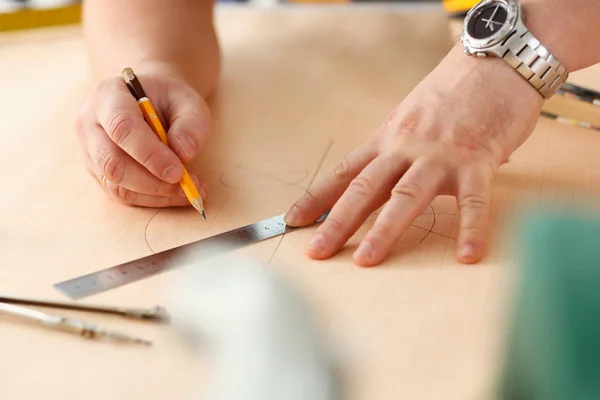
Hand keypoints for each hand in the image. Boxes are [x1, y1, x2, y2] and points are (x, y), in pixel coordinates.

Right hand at [75, 67, 210, 206]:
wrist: (152, 101)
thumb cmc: (169, 100)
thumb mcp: (188, 102)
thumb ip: (191, 124)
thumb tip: (184, 154)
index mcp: (108, 96)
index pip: (121, 127)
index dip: (150, 154)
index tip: (178, 171)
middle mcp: (90, 125)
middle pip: (112, 162)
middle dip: (152, 181)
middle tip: (188, 186)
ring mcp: (91, 152)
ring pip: (116, 184)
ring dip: (156, 194)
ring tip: (190, 191)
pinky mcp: (99, 173)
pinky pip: (122, 194)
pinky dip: (153, 199)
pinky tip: (177, 194)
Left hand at [284, 44, 543, 265]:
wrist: (495, 61)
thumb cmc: (453, 92)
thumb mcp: (411, 116)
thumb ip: (398, 148)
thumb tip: (386, 177)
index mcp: (387, 138)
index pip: (346, 172)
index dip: (317, 197)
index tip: (292, 220)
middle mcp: (406, 147)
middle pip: (365, 188)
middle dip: (337, 221)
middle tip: (317, 251)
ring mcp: (440, 154)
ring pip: (406, 196)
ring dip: (384, 230)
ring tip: (366, 261)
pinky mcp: (477, 159)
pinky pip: (474, 199)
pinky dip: (471, 228)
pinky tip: (467, 255)